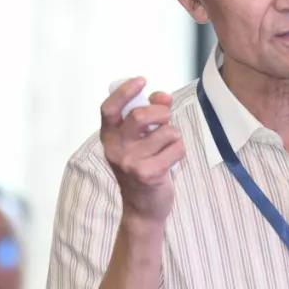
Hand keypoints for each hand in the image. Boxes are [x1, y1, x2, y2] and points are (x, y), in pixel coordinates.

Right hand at [100, 78, 184, 226]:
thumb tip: (163, 96)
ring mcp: (131, 163)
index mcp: (109, 137)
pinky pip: (177, 148)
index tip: (142, 80)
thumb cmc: (142, 167)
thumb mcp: (139, 140)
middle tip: (166, 119)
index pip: (109, 108)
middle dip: (161, 113)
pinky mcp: (149, 173)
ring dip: (174, 135)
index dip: (125, 91)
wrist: (143, 208)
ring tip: (167, 147)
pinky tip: (171, 161)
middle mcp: (116, 149)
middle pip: (140, 116)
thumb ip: (149, 114)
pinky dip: (180, 150)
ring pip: (166, 132)